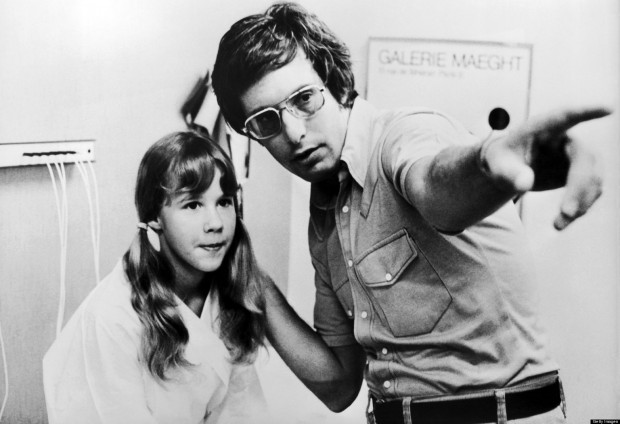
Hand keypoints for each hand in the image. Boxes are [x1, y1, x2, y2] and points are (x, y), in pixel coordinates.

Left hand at [480, 106, 611, 229]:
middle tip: (566, 213)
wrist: (507, 168)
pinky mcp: (582, 171)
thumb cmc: (501, 160)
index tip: (608, 108)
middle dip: (579, 186)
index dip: (587, 111)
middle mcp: (565, 137)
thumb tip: (525, 183)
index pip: (566, 115)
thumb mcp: (497, 165)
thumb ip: (508, 173)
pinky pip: (592, 188)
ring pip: (594, 176)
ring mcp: (577, 153)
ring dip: (581, 202)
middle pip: (583, 157)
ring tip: (557, 225)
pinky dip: (581, 206)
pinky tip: (563, 220)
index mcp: (542, 128)